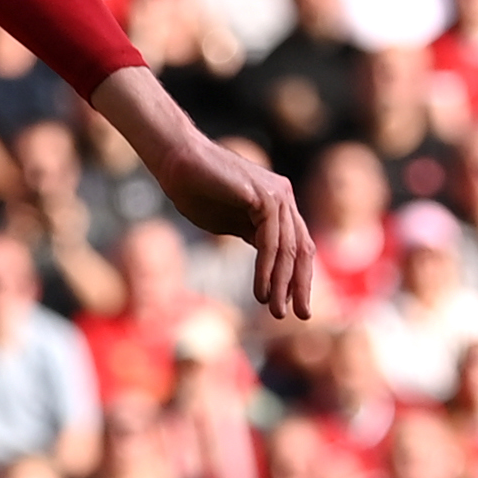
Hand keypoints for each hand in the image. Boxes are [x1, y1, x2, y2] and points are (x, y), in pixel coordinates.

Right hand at [94, 68, 312, 319]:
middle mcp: (284, 198)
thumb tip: (266, 260)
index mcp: (277, 204)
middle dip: (300, 285)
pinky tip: (262, 291)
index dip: (296, 276)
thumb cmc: (192, 188)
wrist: (175, 161)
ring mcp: (279, 196)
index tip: (291, 304)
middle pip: (302, 249)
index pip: (295, 246)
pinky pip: (272, 243)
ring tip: (275, 310)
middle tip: (300, 316)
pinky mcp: (266, 198)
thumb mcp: (226, 221)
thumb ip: (248, 236)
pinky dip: (268, 270)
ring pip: (288, 250)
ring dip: (282, 284)